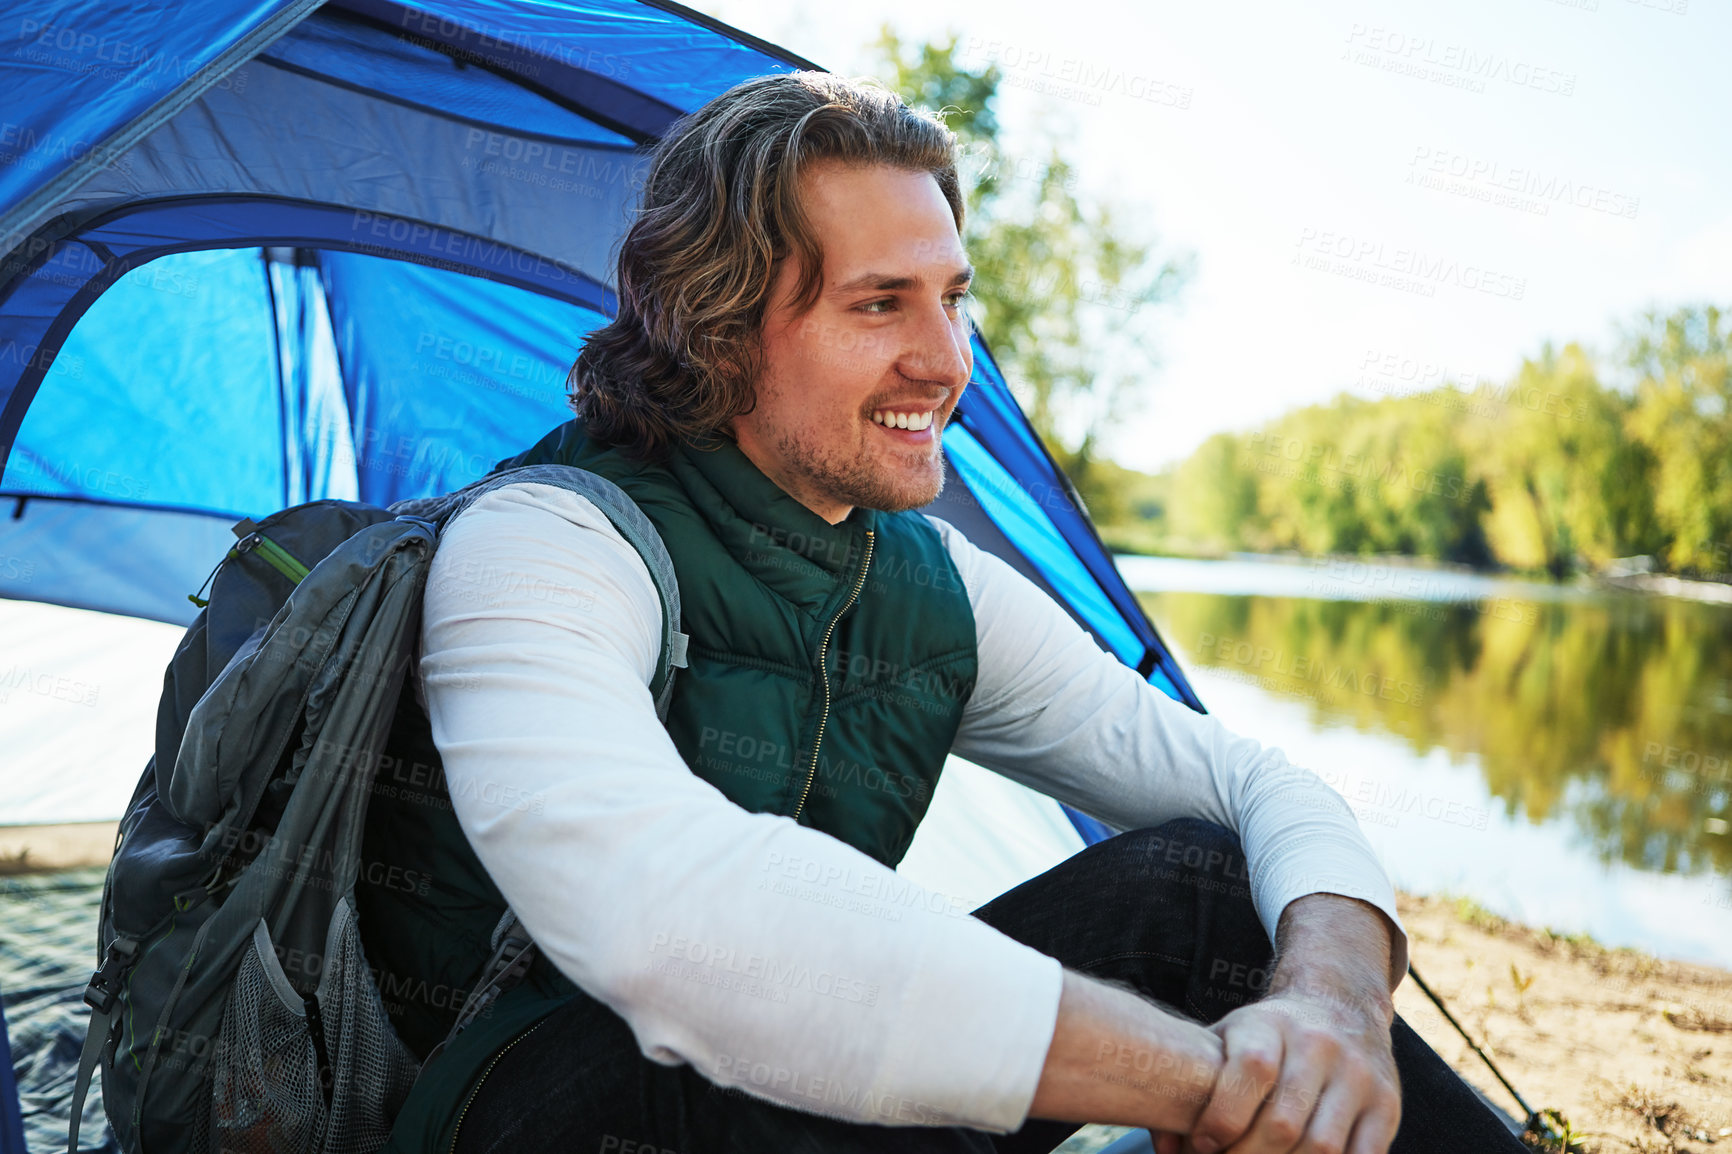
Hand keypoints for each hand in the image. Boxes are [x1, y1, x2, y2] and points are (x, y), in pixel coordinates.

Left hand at [1155, 894, 1403, 1153]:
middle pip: (1284, 1122)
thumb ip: (1191, 1087)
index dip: (1224, 1115)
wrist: (1339, 1006)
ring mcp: (1358, 1076)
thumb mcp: (1226, 1040)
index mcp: (1271, 1024)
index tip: (1203, 1144)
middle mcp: (1319, 1045)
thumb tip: (1166, 1148)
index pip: (1252, 1068)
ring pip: (1322, 1147)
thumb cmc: (1265, 1037)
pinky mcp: (1386, 1106)